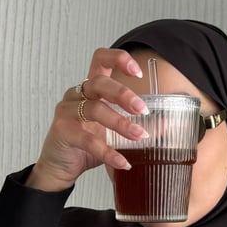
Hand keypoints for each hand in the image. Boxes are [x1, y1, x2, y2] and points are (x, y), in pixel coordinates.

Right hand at [26, 48, 149, 191]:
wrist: (60, 167)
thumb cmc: (85, 146)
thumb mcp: (113, 134)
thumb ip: (135, 125)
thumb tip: (167, 124)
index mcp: (89, 88)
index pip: (100, 59)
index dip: (118, 59)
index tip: (137, 72)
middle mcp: (76, 94)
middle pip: (98, 83)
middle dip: (123, 94)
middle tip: (143, 110)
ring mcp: (66, 111)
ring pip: (94, 109)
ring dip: (120, 123)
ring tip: (139, 136)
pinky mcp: (62, 131)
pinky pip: (87, 139)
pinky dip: (107, 152)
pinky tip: (122, 162)